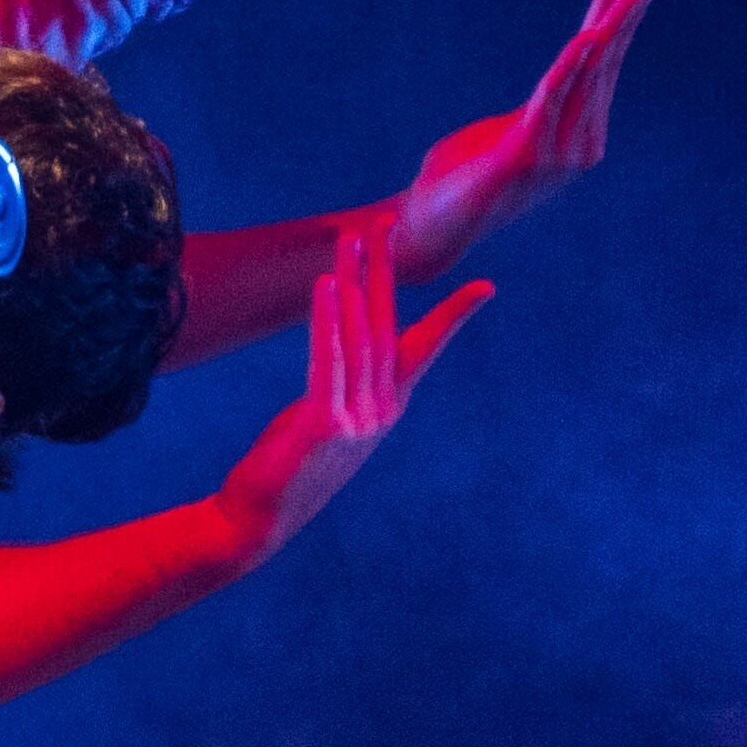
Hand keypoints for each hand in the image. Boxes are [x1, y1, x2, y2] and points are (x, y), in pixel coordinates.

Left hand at [212, 222, 491, 567]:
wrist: (260, 522)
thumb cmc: (289, 466)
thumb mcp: (326, 421)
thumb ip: (343, 386)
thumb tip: (344, 346)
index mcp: (386, 409)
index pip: (424, 350)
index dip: (452, 316)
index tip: (485, 287)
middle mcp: (381, 412)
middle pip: (388, 327)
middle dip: (386, 272)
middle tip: (387, 225)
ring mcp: (358, 419)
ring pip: (361, 336)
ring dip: (357, 281)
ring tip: (354, 236)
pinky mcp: (326, 424)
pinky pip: (329, 359)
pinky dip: (329, 319)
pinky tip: (330, 284)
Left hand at [396, 0, 656, 283]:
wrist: (431, 227)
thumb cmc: (460, 178)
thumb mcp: (504, 133)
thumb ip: (534, 112)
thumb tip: (555, 87)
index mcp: (575, 134)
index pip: (602, 67)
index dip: (616, 23)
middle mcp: (578, 144)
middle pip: (604, 67)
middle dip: (622, 18)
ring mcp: (557, 153)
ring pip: (587, 77)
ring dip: (606, 31)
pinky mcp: (524, 156)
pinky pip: (551, 101)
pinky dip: (568, 67)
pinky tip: (585, 37)